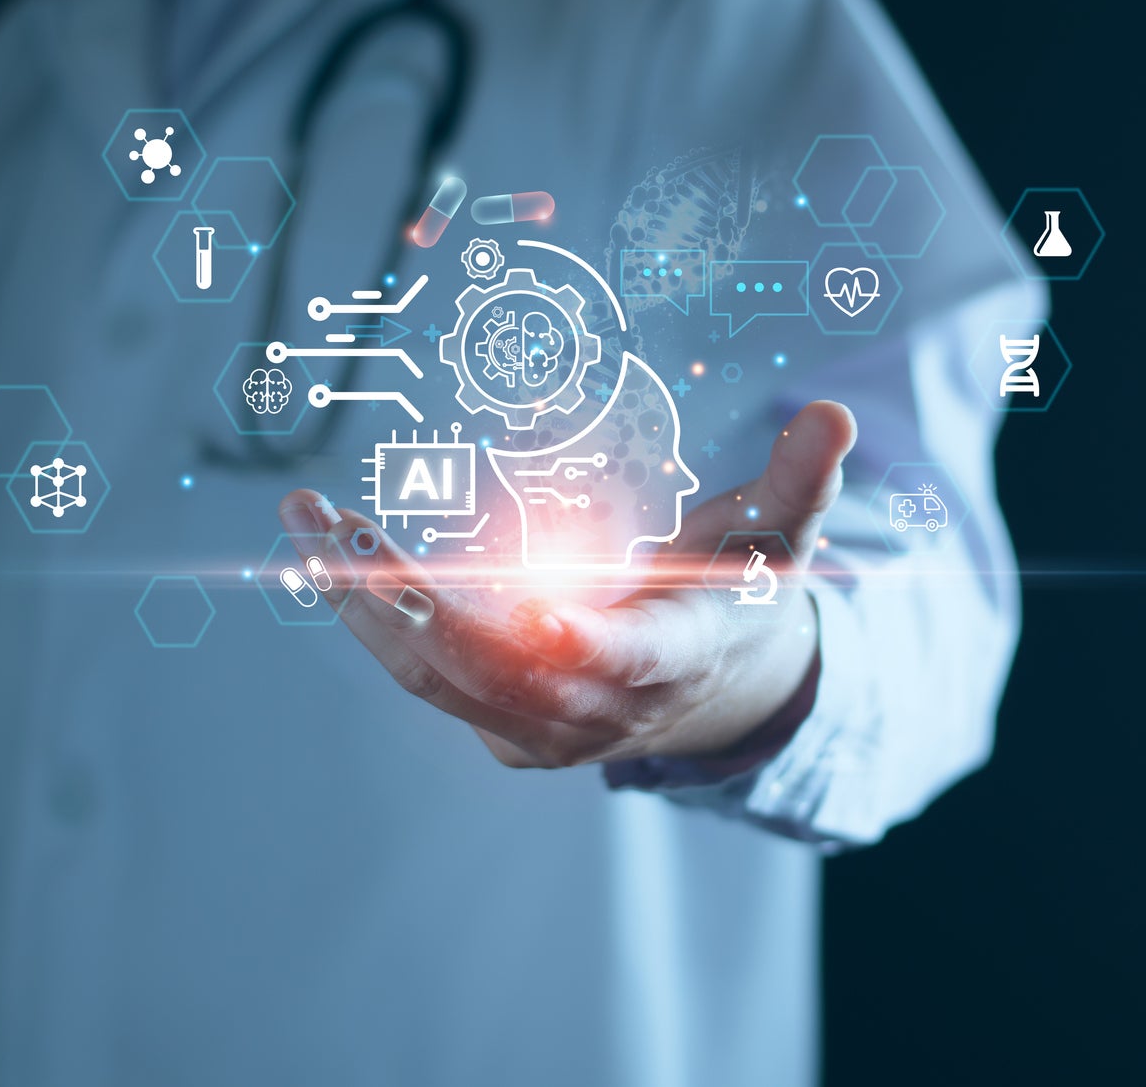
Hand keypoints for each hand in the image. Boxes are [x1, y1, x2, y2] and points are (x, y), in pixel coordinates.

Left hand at [275, 401, 856, 768]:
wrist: (719, 690)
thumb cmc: (743, 588)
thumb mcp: (781, 535)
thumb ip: (801, 478)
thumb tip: (837, 415)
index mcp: (674, 658)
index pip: (616, 655)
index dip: (565, 636)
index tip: (510, 601)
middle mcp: (601, 709)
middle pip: (493, 666)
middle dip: (411, 598)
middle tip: (340, 525)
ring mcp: (543, 731)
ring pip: (437, 675)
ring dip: (365, 601)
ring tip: (308, 520)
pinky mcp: (501, 729)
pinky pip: (424, 678)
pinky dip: (373, 620)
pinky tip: (324, 554)